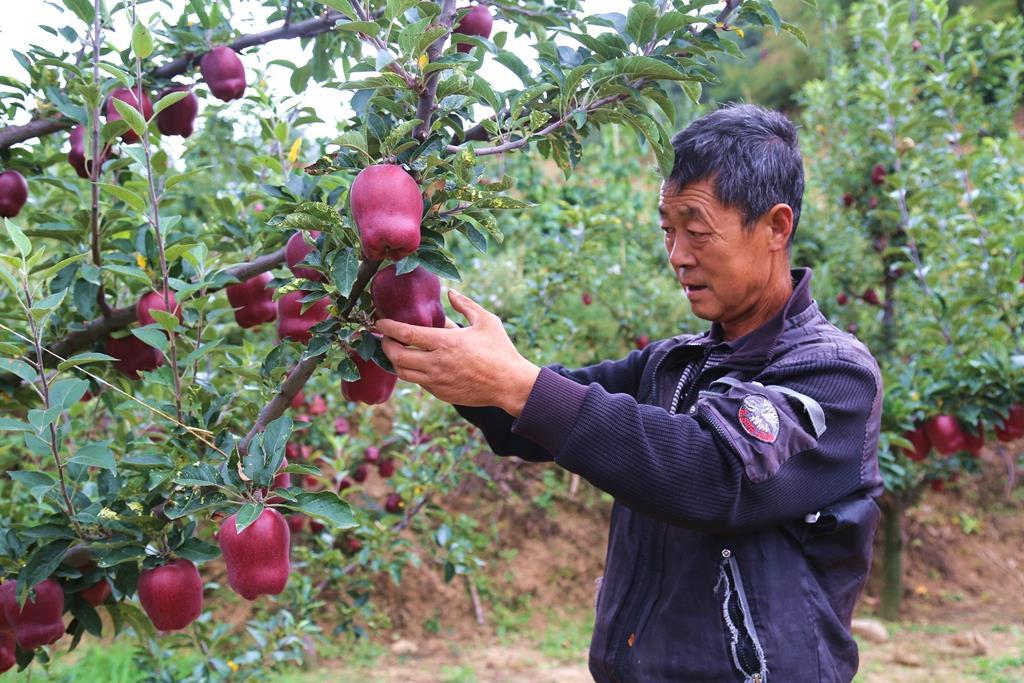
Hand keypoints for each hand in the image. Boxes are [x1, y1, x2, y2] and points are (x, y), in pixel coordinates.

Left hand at [376, 290, 539, 415]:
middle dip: (386, 345)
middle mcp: (436, 363)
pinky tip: (415, 364)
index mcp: (445, 342)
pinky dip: (411, 372)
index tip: (380, 322)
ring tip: (396, 351)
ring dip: (395, 361)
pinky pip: (418, 382)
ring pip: (403, 373)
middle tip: (385, 337)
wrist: (509, 384)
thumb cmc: (500, 350)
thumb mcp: (487, 321)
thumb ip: (466, 305)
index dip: (388, 327)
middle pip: (397, 356)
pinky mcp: (441, 393)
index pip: (405, 334)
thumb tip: (450, 292)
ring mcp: (437, 381)